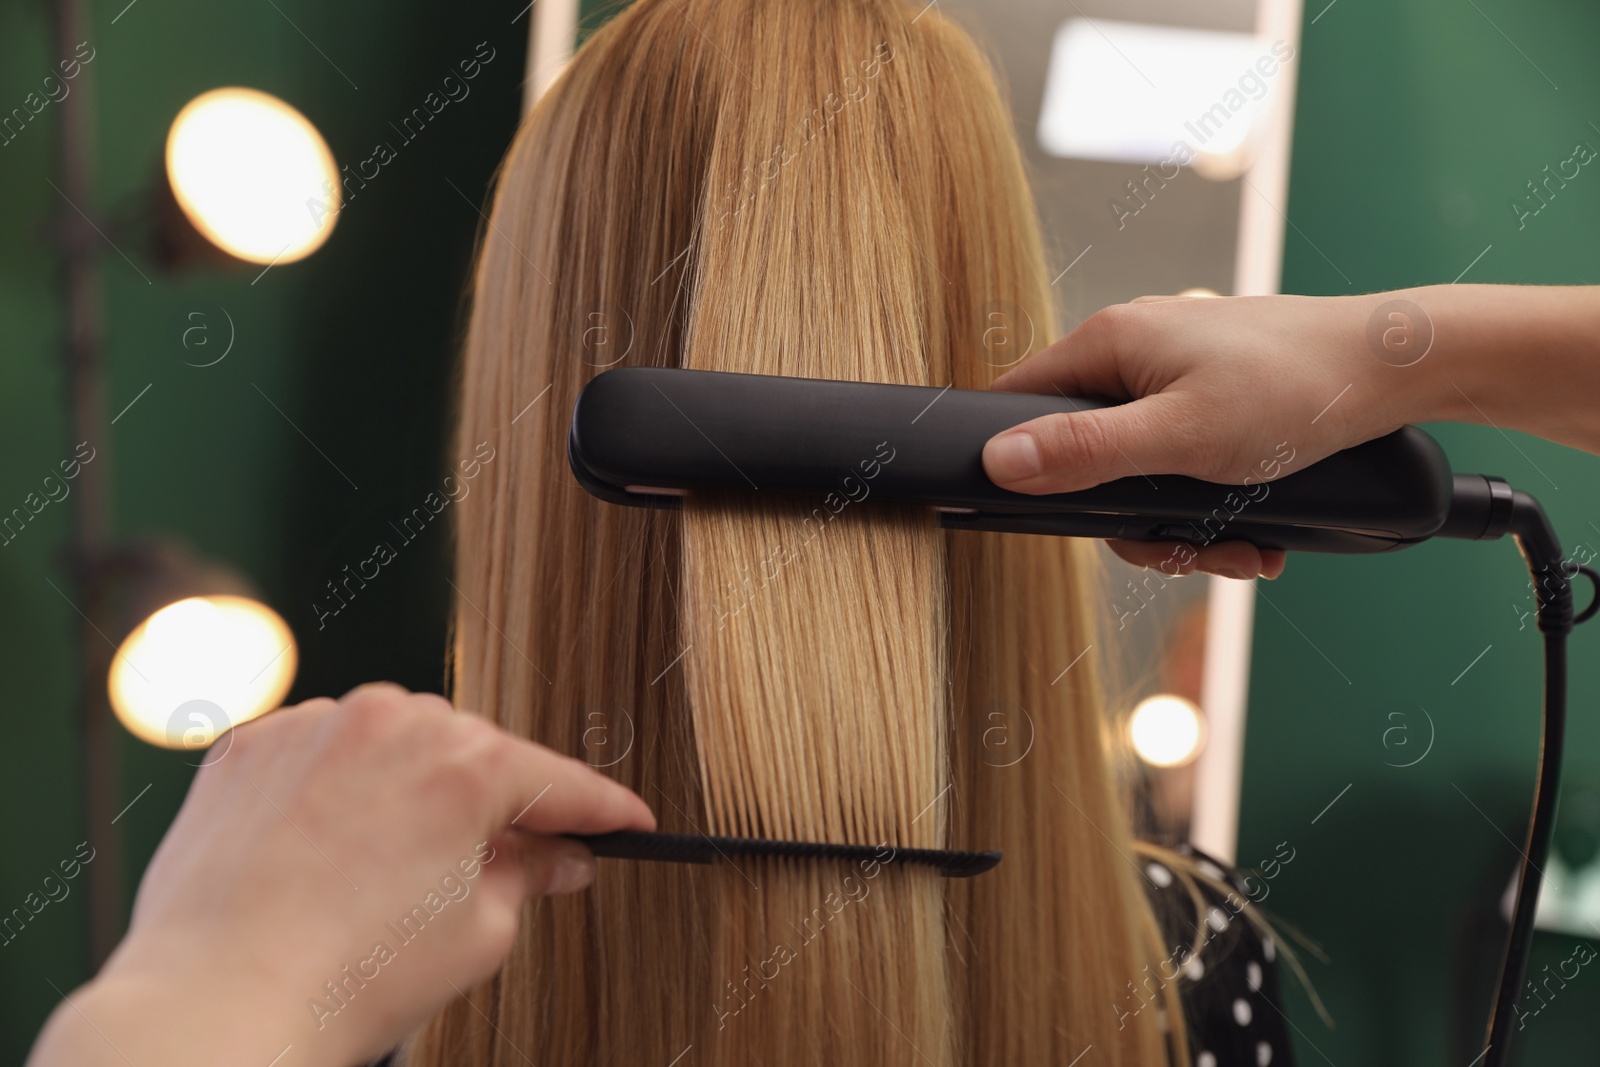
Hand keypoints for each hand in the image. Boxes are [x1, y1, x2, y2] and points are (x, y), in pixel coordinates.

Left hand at [28, 683, 654, 1066]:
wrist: (220, 1002)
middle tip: (508, 861)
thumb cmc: (351, 977)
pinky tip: (333, 847)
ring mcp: (315, 726)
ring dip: (413, 785)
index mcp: (466, 764)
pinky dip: (341, 786)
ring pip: (396, 741)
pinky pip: (323, 750)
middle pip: (476, 753)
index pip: (561, 782)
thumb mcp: (478, 935)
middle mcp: (393, 720)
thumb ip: (531, 875)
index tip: (629, 824)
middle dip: (496, 802)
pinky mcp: (252, 745)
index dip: (605, 811)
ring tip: (397, 866)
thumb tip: (555, 857)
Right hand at [979, 292, 1420, 580]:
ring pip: (1139, 471)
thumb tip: (999, 461)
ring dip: (1185, 526)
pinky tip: (1256, 533)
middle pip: (1084, 455)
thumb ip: (1086, 451)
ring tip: (1243, 550)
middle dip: (1136, 521)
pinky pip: (1183, 465)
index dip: (1021, 464)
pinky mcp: (1212, 398)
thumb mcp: (1182, 436)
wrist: (1399, 367)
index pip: (1018, 401)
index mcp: (1109, 342)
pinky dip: (1213, 506)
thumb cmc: (1295, 389)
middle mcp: (1134, 352)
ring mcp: (1175, 375)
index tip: (1055, 516)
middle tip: (1187, 553)